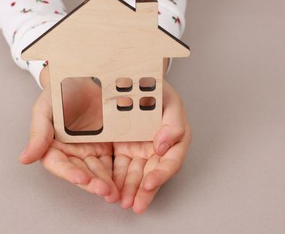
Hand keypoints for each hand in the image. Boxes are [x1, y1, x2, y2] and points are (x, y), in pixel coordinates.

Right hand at [19, 68, 118, 202]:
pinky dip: (118, 174)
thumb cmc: (59, 92)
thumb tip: (24, 159)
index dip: (69, 172)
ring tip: (116, 192)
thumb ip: (38, 133)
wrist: (81, 77)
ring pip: (97, 171)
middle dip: (92, 183)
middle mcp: (71, 153)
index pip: (59, 164)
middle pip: (80, 171)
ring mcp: (89, 151)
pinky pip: (112, 163)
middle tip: (105, 190)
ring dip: (106, 183)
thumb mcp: (45, 108)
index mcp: (53, 146)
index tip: (82, 178)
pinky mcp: (105, 148)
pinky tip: (125, 182)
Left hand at [113, 81, 190, 213]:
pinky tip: (111, 188)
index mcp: (173, 139)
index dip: (162, 174)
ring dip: (130, 190)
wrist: (137, 80)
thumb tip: (163, 146)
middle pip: (153, 174)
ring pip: (136, 174)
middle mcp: (157, 148)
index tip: (150, 183)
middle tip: (136, 204)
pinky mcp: (123, 149)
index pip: (170, 161)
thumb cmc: (158, 90)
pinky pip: (119, 166)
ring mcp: (139, 149)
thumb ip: (173, 124)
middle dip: (144, 191)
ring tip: (123, 202)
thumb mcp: (170, 101)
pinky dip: (116, 179)